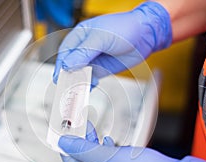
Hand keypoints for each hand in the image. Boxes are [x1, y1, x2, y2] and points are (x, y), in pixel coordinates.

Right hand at [53, 1, 171, 85]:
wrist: (145, 35)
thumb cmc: (125, 28)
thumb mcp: (102, 38)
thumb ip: (84, 52)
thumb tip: (68, 64)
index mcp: (80, 36)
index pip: (65, 52)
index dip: (61, 65)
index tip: (60, 76)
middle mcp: (84, 48)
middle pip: (70, 64)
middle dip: (69, 76)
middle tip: (68, 86)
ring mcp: (93, 59)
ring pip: (80, 73)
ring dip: (78, 82)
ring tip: (79, 89)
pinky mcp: (101, 69)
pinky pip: (90, 79)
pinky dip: (88, 84)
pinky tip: (88, 87)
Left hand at [59, 123, 205, 161]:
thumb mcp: (110, 159)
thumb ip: (84, 150)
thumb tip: (65, 143)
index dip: (68, 149)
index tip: (63, 133)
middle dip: (82, 144)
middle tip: (77, 127)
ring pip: (97, 161)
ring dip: (94, 145)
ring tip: (91, 130)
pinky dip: (107, 150)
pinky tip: (107, 142)